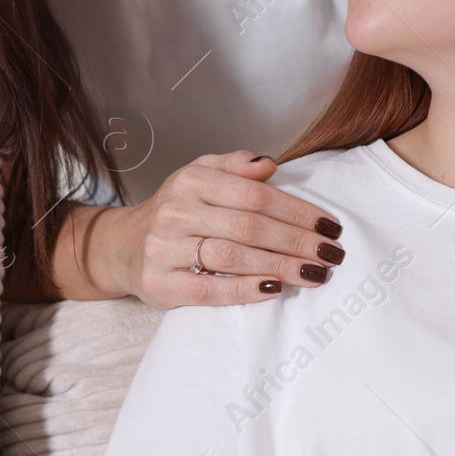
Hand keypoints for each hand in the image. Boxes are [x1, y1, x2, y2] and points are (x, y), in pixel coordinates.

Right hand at [109, 150, 346, 309]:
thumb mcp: (201, 175)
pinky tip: (273, 290)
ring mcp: (165, 249)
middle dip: (297, 241)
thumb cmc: (178, 209)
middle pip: (249, 226)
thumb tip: (270, 164)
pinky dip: (244, 290)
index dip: (296, 210)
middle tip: (331, 254)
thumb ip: (236, 166)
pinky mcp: (160, 285)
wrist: (123, 246)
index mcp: (191, 181)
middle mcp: (176, 212)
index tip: (329, 225)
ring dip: (280, 266)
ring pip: (232, 257)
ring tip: (314, 273)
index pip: (254, 194)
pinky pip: (208, 290)